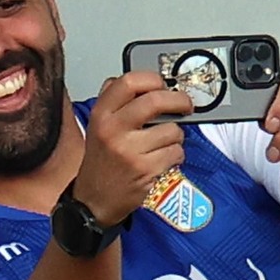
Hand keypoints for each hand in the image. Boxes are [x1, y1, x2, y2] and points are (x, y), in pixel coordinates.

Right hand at [71, 71, 191, 226]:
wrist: (94, 200)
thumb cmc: (101, 162)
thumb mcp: (97, 126)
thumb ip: (115, 101)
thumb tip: (142, 81)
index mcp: (101, 115)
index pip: (129, 82)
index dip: (152, 79)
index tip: (163, 84)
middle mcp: (113, 130)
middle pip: (155, 100)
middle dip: (179, 100)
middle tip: (185, 105)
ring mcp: (130, 151)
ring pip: (172, 129)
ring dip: (175, 136)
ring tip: (162, 143)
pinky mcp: (146, 169)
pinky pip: (176, 151)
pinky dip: (175, 154)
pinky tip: (162, 159)